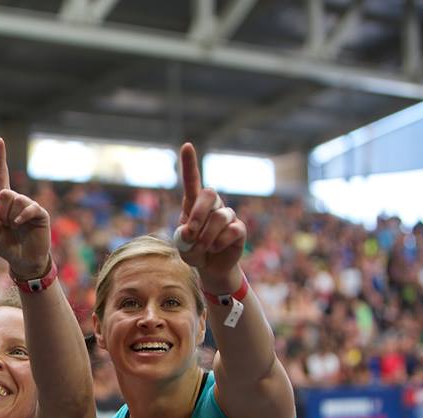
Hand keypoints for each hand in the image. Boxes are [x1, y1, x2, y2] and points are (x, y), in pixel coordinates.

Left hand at [0, 138, 51, 279]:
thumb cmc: (9, 248)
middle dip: (2, 212)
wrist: (25, 262)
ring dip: (11, 218)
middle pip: (5, 193)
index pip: (2, 176)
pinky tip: (20, 224)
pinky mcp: (40, 213)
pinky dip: (21, 217)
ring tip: (15, 228)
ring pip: (15, 201)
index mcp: (4, 203)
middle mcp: (17, 200)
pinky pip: (29, 208)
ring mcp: (29, 206)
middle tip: (7, 225)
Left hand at [174, 143, 246, 284]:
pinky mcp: (239, 228)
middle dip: (197, 214)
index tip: (187, 146)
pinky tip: (215, 249)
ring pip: (219, 218)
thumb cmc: (193, 251)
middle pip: (209, 194)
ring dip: (206, 237)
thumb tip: (191, 231)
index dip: (190, 164)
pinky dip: (218, 244)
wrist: (210, 268)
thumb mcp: (182, 245)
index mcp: (194, 204)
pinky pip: (230, 231)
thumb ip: (183, 237)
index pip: (192, 181)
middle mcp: (213, 205)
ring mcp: (228, 215)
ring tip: (201, 249)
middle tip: (190, 234)